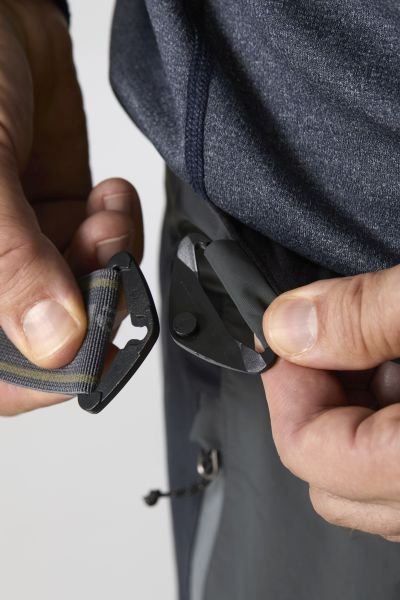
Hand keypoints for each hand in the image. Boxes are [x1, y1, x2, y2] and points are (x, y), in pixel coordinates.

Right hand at [0, 0, 142, 413]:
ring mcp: (26, 251)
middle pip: (49, 339)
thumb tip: (54, 344)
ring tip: (102, 217)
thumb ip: (12, 261)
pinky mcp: (59, 223)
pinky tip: (106, 200)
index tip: (87, 357)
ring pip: (88, 296)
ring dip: (110, 264)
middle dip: (90, 308)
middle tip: (102, 267)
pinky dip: (119, 232)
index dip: (39, 380)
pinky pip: (105, 253)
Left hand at [262, 266, 399, 540]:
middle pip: (325, 472)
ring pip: (360, 474)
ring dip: (359, 409)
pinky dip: (388, 421)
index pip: (306, 450)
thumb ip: (362, 317)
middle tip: (345, 340)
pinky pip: (394, 469)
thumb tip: (288, 326)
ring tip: (390, 353)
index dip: (286, 380)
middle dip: (319, 396)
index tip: (292, 332)